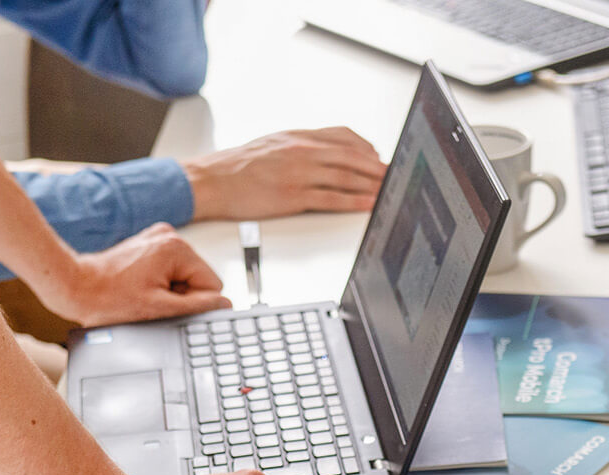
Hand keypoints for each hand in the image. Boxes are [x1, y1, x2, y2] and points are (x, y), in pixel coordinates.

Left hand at [36, 222, 231, 326]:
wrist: (74, 286)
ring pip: (183, 275)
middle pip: (197, 278)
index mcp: (177, 248)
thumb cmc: (106, 298)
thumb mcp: (158, 309)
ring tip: (141, 292)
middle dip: (179, 294)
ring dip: (167, 289)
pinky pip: (168, 269)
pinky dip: (158, 281)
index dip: (193, 302)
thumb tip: (224, 305)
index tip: (166, 304)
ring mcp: (157, 238)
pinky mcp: (148, 244)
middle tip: (150, 299)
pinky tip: (139, 285)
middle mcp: (169, 236)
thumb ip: (197, 307)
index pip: (212, 284)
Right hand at [183, 127, 387, 220]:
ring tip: (390, 190)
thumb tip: (327, 151)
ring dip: (373, 184)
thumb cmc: (237, 167)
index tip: (381, 157)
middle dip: (378, 167)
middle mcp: (302, 151)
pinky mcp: (293, 196)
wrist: (212, 181)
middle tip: (396, 175)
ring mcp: (299, 173)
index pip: (343, 137)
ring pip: (346, 176)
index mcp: (298, 137)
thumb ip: (300, 145)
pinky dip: (355, 201)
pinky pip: (332, 198)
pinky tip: (368, 204)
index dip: (368, 148)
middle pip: (352, 157)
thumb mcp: (273, 144)